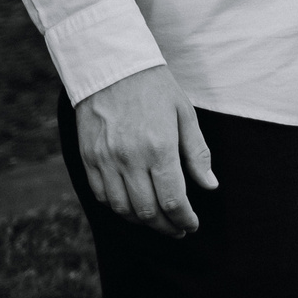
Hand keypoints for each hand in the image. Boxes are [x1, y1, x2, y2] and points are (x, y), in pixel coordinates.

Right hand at [74, 65, 218, 237]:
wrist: (112, 68)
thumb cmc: (155, 88)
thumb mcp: (185, 114)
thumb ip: (197, 153)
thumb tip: (210, 186)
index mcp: (159, 148)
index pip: (173, 200)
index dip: (184, 219)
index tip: (192, 225)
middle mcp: (129, 158)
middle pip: (147, 210)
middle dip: (165, 226)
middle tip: (178, 229)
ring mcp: (105, 160)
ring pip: (122, 208)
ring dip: (142, 220)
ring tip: (158, 220)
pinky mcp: (88, 159)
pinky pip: (101, 195)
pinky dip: (118, 207)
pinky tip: (133, 205)